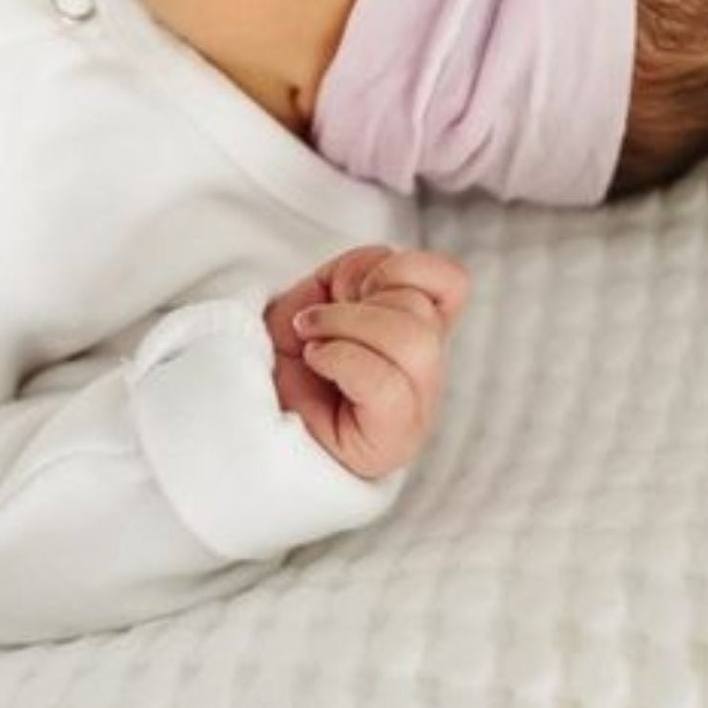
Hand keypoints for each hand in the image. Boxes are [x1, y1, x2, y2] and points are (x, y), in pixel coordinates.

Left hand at [263, 245, 469, 480]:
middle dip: (355, 301)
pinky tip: (317, 363)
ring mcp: (417, 408)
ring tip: (313, 341)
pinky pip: (384, 382)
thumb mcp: (319, 295)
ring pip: (413, 340)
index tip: (358, 287)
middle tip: (315, 320)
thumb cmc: (289, 361)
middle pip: (421, 309)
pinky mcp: (394, 439)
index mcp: (421, 330)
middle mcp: (427, 369)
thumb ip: (354, 270)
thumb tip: (375, 273)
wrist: (253, 418)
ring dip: (346, 325)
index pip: (453, 283)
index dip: (408, 268)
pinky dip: (339, 357)